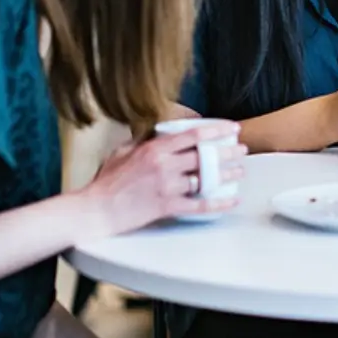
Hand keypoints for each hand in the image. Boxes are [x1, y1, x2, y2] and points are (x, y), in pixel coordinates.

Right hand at [80, 122, 245, 235]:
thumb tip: (158, 133)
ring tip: (240, 171)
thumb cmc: (106, 182)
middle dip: (228, 152)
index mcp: (154, 148)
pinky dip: (219, 203)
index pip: (193, 134)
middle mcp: (164, 165)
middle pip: (205, 155)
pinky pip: (200, 204)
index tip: (232, 128)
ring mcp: (167, 186)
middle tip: (241, 150)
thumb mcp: (122, 152)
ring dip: (227, 174)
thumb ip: (143, 141)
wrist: (95, 210)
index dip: (217, 130)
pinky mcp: (167, 207)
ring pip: (206, 178)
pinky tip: (231, 200)